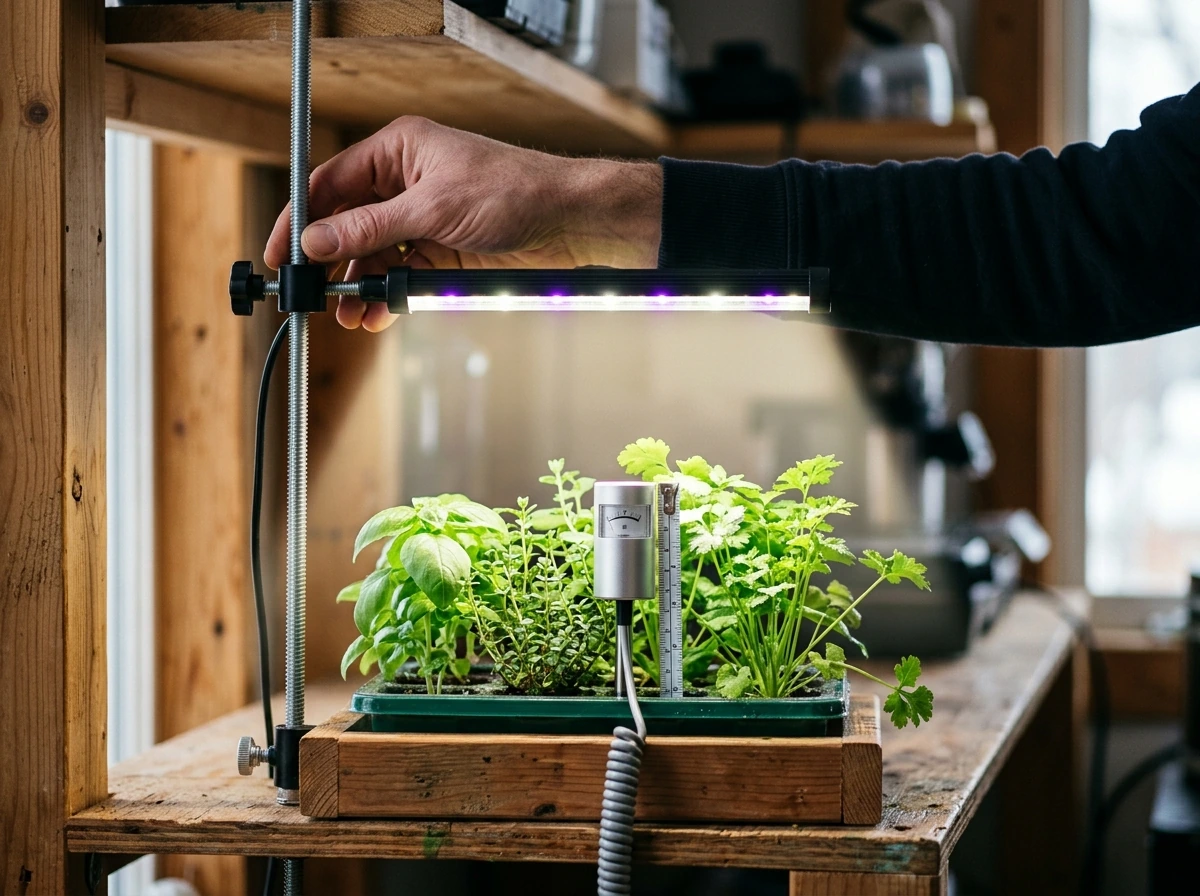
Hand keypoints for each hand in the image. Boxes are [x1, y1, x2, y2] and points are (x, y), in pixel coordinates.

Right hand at [265, 117, 662, 330]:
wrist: (568, 220)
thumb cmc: (514, 190)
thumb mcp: (433, 208)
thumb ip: (371, 227)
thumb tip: (318, 240)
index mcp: (397, 152)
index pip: (329, 185)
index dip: (300, 221)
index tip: (280, 254)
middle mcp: (404, 182)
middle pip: (348, 224)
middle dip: (330, 263)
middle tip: (310, 295)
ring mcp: (422, 218)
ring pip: (374, 256)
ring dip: (359, 287)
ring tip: (348, 316)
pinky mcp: (441, 250)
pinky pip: (402, 274)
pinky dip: (389, 295)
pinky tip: (377, 315)